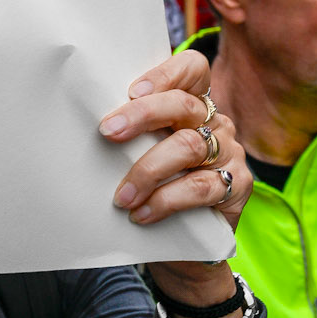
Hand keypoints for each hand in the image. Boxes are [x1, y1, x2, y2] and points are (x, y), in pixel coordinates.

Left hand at [98, 50, 248, 317]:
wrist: (181, 248)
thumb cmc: (152, 190)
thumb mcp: (139, 155)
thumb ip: (129, 133)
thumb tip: (80, 118)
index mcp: (193, 105)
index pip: (193, 68)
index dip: (166, 73)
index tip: (132, 90)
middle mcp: (216, 123)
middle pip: (183, 105)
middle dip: (141, 116)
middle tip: (108, 132)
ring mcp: (230, 154)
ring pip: (189, 146)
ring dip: (147, 170)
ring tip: (121, 195)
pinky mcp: (237, 187)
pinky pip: (200, 187)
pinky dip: (165, 200)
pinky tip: (141, 213)